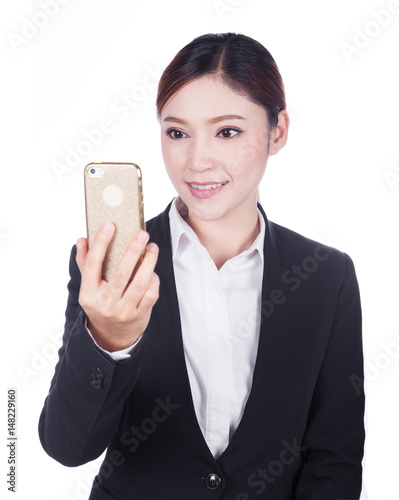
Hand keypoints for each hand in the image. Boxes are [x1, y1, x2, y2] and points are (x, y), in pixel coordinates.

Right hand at [76, 222, 159, 351]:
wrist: (112, 336)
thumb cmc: (100, 304)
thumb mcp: (88, 287)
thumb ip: (85, 263)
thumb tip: (82, 240)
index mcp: (89, 293)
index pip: (92, 264)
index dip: (101, 243)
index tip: (109, 225)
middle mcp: (106, 303)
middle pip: (120, 273)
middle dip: (133, 251)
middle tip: (142, 234)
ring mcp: (124, 311)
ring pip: (140, 283)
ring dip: (149, 262)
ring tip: (152, 247)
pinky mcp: (140, 315)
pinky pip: (151, 293)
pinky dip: (154, 279)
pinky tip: (152, 269)